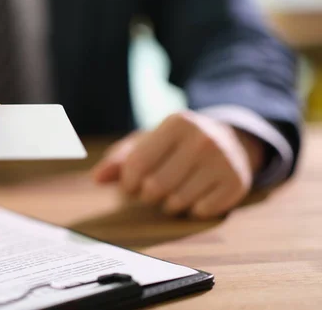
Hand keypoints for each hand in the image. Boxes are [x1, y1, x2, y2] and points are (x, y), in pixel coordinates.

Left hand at [92, 111, 264, 218]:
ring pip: (178, 202)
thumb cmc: (176, 145)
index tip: (130, 186)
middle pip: (155, 187)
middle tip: (152, 191)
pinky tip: (197, 194)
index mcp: (177, 123)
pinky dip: (193, 210)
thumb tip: (96, 178)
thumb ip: (118, 159)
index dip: (127, 183)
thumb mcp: (147, 142)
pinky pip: (201, 212)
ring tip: (174, 191)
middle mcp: (203, 138)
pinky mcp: (238, 182)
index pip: (137, 164)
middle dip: (147, 195)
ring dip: (168, 205)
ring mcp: (223, 160)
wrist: (230, 140)